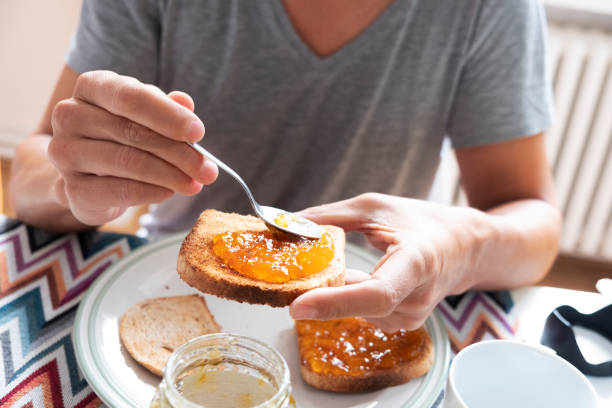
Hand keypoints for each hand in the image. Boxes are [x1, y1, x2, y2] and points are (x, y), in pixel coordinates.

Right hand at [47, 70, 217, 224]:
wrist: (90, 175)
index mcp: (92, 87)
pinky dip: (150, 193)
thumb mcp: (148, 116)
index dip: (168, 115)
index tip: (199, 132)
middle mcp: (70, 115)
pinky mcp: (71, 187)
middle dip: (179, 153)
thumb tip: (186, 102)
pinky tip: (169, 192)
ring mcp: (66, 152)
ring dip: (170, 176)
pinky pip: (119, 190)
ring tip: (195, 184)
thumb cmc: (124, 136)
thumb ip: (167, 109)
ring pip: (128, 162)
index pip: (130, 97)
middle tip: (208, 170)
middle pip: (133, 132)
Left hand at [290, 193, 488, 330]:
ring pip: (354, 308)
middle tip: (285, 276)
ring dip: (331, 291)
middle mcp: (416, 298)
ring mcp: (410, 317)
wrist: (462, 247)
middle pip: (358, 305)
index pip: (376, 293)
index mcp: (416, 263)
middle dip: (318, 292)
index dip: (334, 302)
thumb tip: (287, 224)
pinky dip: (343, 295)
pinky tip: (343, 277)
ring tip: (324, 266)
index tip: (297, 306)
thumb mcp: (376, 207)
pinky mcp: (401, 323)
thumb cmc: (421, 222)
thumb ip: (331, 216)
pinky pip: (360, 311)